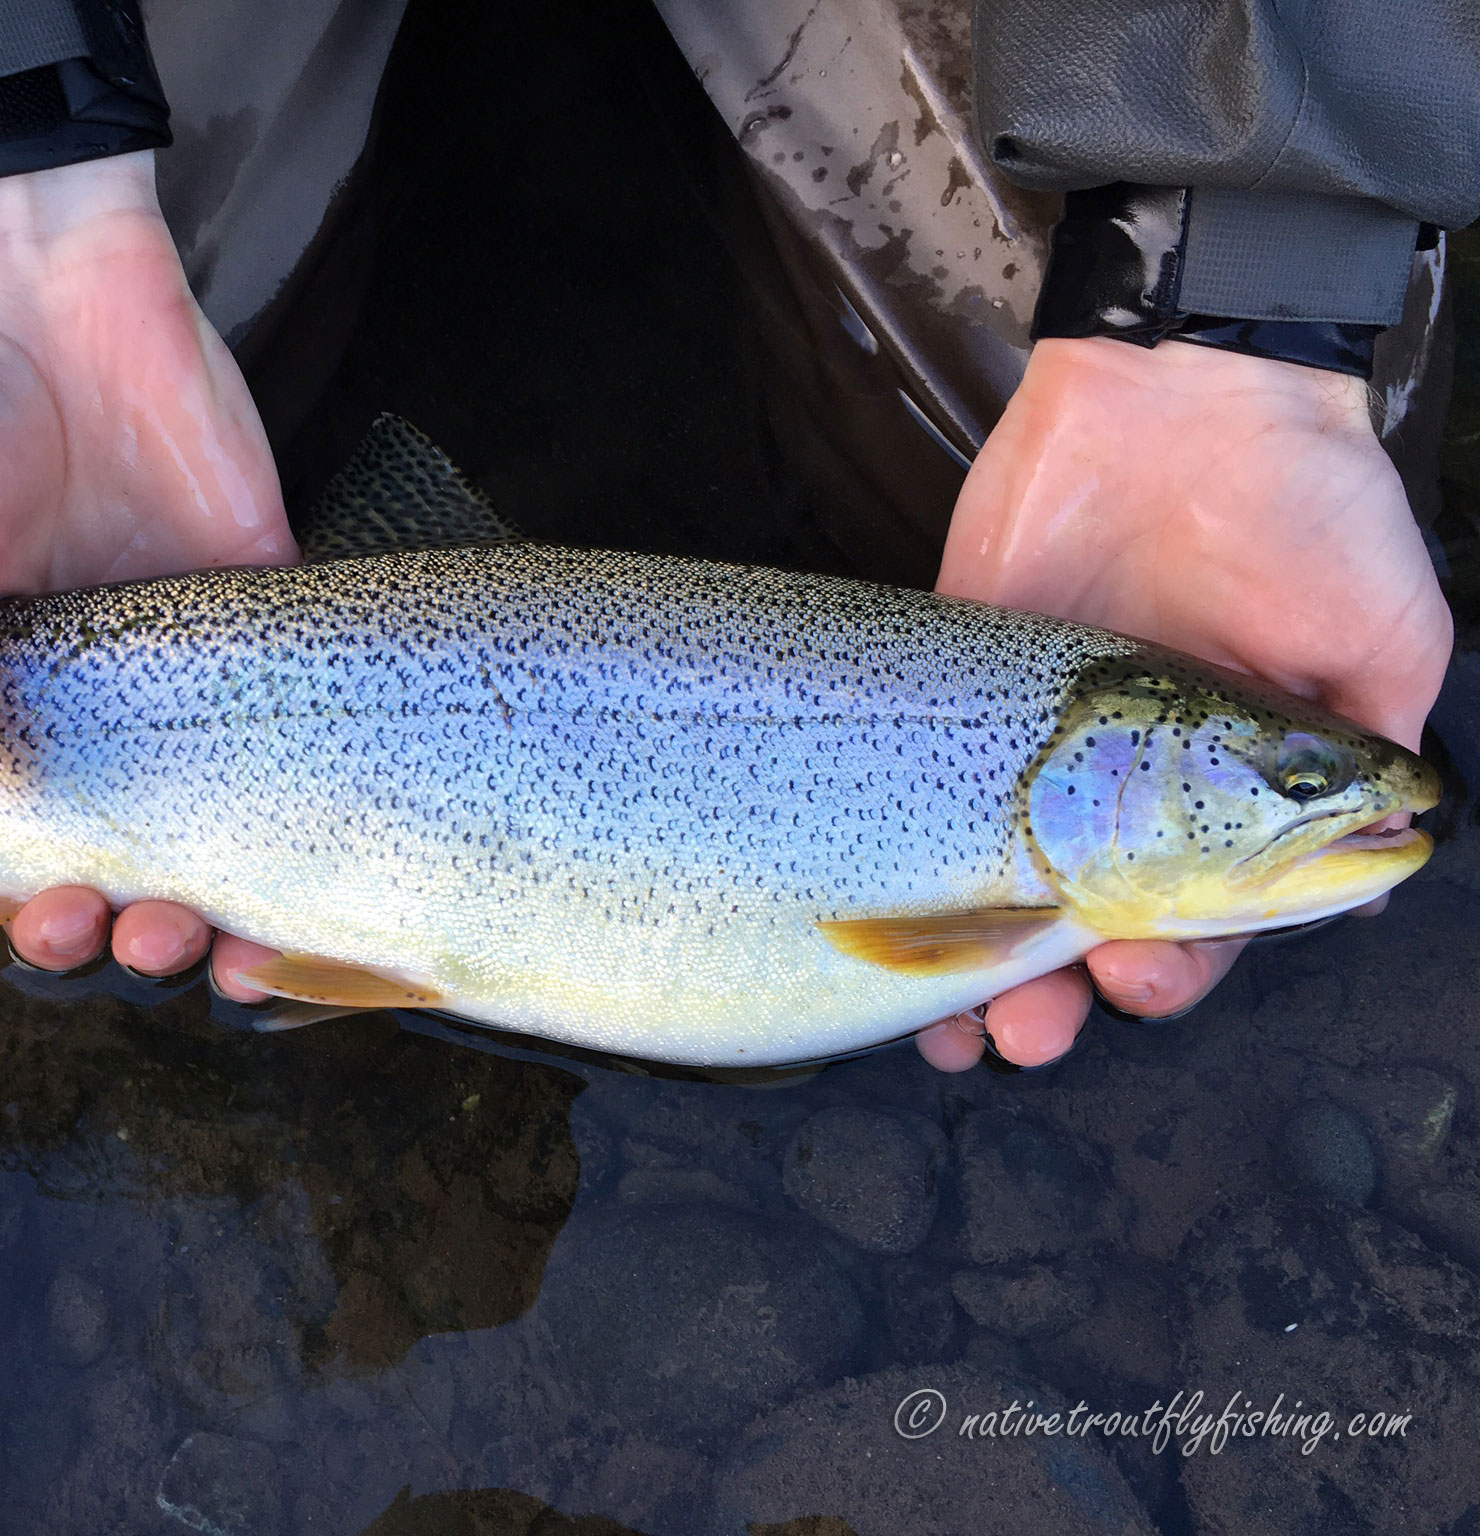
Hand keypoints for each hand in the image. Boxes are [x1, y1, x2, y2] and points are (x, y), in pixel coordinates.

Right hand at [0, 154, 291, 977]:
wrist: (30, 266)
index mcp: (7, 705)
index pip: (42, 840)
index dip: (53, 909)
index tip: (62, 922)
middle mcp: (110, 696)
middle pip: (151, 846)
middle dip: (152, 923)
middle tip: (149, 932)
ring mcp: (199, 647)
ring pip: (247, 803)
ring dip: (252, 886)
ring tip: (244, 937)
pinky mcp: (273, 583)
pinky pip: (319, 691)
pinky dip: (339, 767)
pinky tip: (339, 826)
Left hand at [918, 337, 1451, 1070]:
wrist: (1186, 384)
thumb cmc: (1310, 506)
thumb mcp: (1380, 637)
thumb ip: (1367, 754)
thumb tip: (1373, 876)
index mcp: (1231, 792)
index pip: (1200, 919)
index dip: (1172, 969)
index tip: (1138, 982)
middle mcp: (1128, 784)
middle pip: (1083, 925)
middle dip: (1060, 997)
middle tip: (1029, 1032)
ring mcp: (1037, 741)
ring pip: (996, 887)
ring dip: (975, 971)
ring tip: (953, 1030)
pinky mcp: (964, 685)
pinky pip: (922, 794)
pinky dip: (902, 872)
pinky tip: (877, 937)